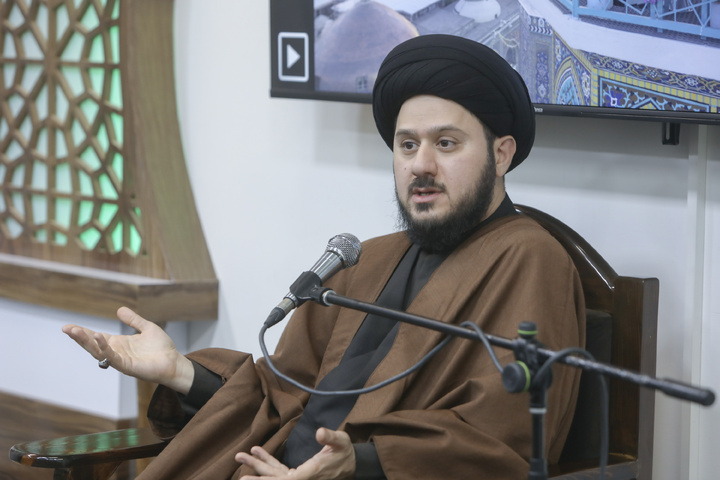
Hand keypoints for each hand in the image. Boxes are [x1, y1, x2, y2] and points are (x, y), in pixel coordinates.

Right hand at [62, 306, 194, 393]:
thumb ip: (133, 320)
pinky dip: (104, 348)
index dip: (83, 333)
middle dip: (79, 337)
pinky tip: (99, 337)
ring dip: (87, 342)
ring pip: (98, 352)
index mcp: (118, 344)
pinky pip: (112, 358)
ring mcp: (120, 360)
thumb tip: (119, 310)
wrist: (174, 362)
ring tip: (76, 331)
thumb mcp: (146, 328)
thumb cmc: (161, 348)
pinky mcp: (127, 367)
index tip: (68, 326)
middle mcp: (116, 352)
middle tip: (66, 328)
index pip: (96, 337)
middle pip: (92, 345)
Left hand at [236, 428, 354, 479]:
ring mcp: (300, 478)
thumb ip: (330, 437)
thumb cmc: (345, 452)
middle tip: (239, 464)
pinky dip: (268, 462)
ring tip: (241, 456)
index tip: (253, 476)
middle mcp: (304, 479)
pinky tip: (258, 452)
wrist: (351, 465)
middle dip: (257, 473)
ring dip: (258, 466)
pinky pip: (280, 470)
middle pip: (277, 479)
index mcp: (312, 472)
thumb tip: (319, 432)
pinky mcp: (298, 475)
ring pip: (276, 475)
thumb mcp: (341, 441)